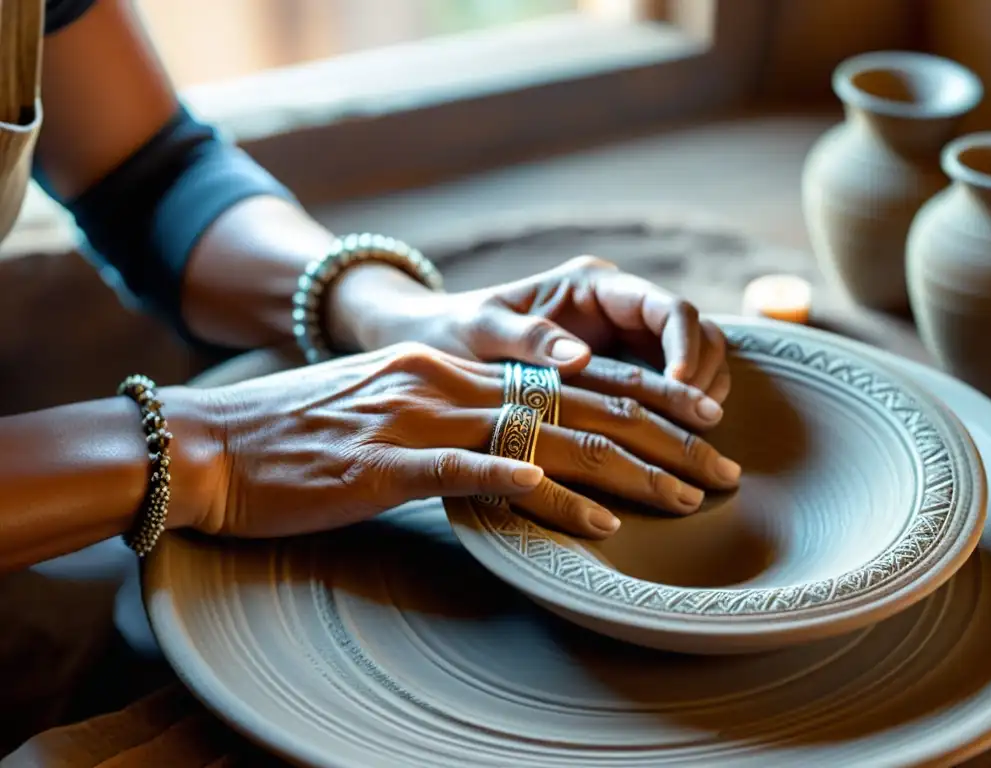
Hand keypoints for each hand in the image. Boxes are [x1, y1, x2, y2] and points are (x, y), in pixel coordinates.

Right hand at [192, 343, 740, 540]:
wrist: (213, 444)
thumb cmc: (300, 436)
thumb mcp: (389, 412)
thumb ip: (454, 421)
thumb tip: (517, 451)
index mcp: (453, 366)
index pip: (572, 383)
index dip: (644, 403)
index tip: (701, 428)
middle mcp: (450, 382)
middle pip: (579, 408)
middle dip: (662, 440)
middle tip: (724, 470)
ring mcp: (423, 420)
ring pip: (550, 438)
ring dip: (627, 472)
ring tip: (687, 498)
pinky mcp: (392, 465)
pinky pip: (484, 477)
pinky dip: (545, 499)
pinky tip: (596, 524)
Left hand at [340, 256, 730, 402]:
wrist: (440, 344)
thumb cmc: (456, 332)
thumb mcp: (482, 330)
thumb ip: (527, 337)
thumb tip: (580, 357)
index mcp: (593, 285)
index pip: (667, 307)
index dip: (686, 348)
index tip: (683, 389)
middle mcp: (617, 306)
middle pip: (694, 332)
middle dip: (706, 375)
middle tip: (700, 425)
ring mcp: (622, 336)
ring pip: (691, 358)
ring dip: (700, 395)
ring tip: (694, 439)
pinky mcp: (618, 368)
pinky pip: (666, 385)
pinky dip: (679, 410)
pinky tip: (674, 442)